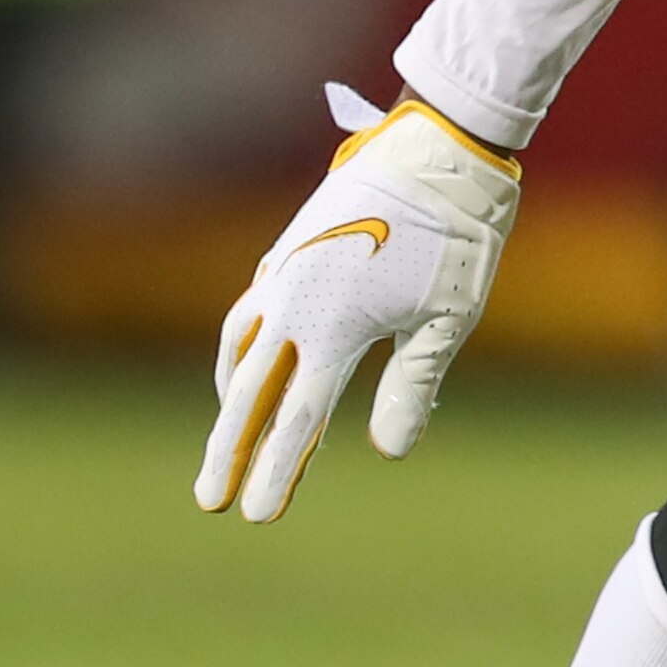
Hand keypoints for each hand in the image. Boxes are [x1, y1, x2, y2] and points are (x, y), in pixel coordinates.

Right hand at [196, 86, 523, 522]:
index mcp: (334, 328)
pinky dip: (242, 349)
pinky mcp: (288, 253)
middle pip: (248, 394)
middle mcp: (295, 305)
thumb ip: (412, 386)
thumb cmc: (456, 238)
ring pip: (239, 350)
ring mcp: (285, 276)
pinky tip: (251, 362)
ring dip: (231, 398)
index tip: (253, 516)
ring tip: (229, 437)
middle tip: (209, 500)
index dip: (275, 471)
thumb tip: (388, 453)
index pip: (297, 419)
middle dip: (229, 450)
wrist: (437, 151)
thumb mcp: (447, 319)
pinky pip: (251, 313)